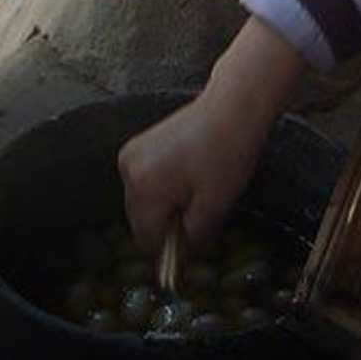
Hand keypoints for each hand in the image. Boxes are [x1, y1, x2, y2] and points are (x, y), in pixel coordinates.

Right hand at [116, 18, 306, 250]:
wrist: (233, 105)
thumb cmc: (227, 152)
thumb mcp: (215, 204)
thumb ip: (194, 235)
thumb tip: (183, 254)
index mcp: (143, 187)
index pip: (147, 238)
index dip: (171, 247)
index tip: (195, 242)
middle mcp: (127, 170)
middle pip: (140, 220)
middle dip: (168, 224)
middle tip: (202, 212)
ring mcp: (131, 154)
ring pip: (142, 202)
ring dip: (166, 206)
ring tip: (198, 190)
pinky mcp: (139, 144)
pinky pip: (145, 182)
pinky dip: (163, 188)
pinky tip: (189, 176)